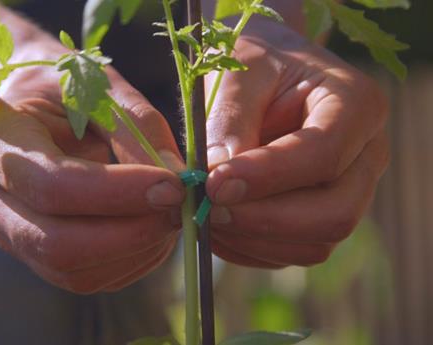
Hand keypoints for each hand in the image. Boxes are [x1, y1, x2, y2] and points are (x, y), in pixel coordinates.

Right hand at [0, 40, 185, 293]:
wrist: (22, 102)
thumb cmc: (58, 83)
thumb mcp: (96, 83)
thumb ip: (136, 126)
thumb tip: (176, 178)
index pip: (54, 186)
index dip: (118, 193)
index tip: (173, 184)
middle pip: (59, 245)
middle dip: (131, 234)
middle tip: (179, 206)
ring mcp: (7, 234)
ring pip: (74, 271)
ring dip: (136, 251)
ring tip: (169, 212)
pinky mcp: (33, 254)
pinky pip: (84, 278)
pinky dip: (129, 261)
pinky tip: (151, 229)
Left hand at [205, 20, 389, 267]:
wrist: (264, 75)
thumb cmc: (254, 62)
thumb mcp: (239, 71)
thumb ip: (230, 119)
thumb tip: (217, 182)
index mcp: (357, 104)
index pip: (323, 154)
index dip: (267, 177)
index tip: (212, 184)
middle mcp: (366, 155)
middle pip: (334, 213)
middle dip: (264, 220)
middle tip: (205, 209)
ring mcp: (349, 192)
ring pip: (314, 242)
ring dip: (252, 238)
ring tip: (202, 214)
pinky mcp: (321, 216)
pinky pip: (291, 252)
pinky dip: (248, 248)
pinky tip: (214, 224)